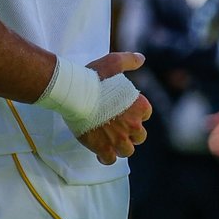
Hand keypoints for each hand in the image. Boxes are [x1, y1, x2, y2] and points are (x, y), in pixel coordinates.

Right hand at [81, 50, 150, 164]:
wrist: (73, 92)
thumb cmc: (92, 77)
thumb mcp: (113, 62)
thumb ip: (129, 61)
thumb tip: (141, 58)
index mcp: (139, 106)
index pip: (145, 114)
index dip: (136, 113)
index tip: (125, 111)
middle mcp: (133, 124)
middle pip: (139, 136)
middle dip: (130, 133)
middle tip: (117, 127)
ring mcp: (119, 138)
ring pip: (127, 150)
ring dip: (120, 146)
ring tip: (109, 141)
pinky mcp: (103, 148)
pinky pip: (110, 160)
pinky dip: (106, 157)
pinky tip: (100, 152)